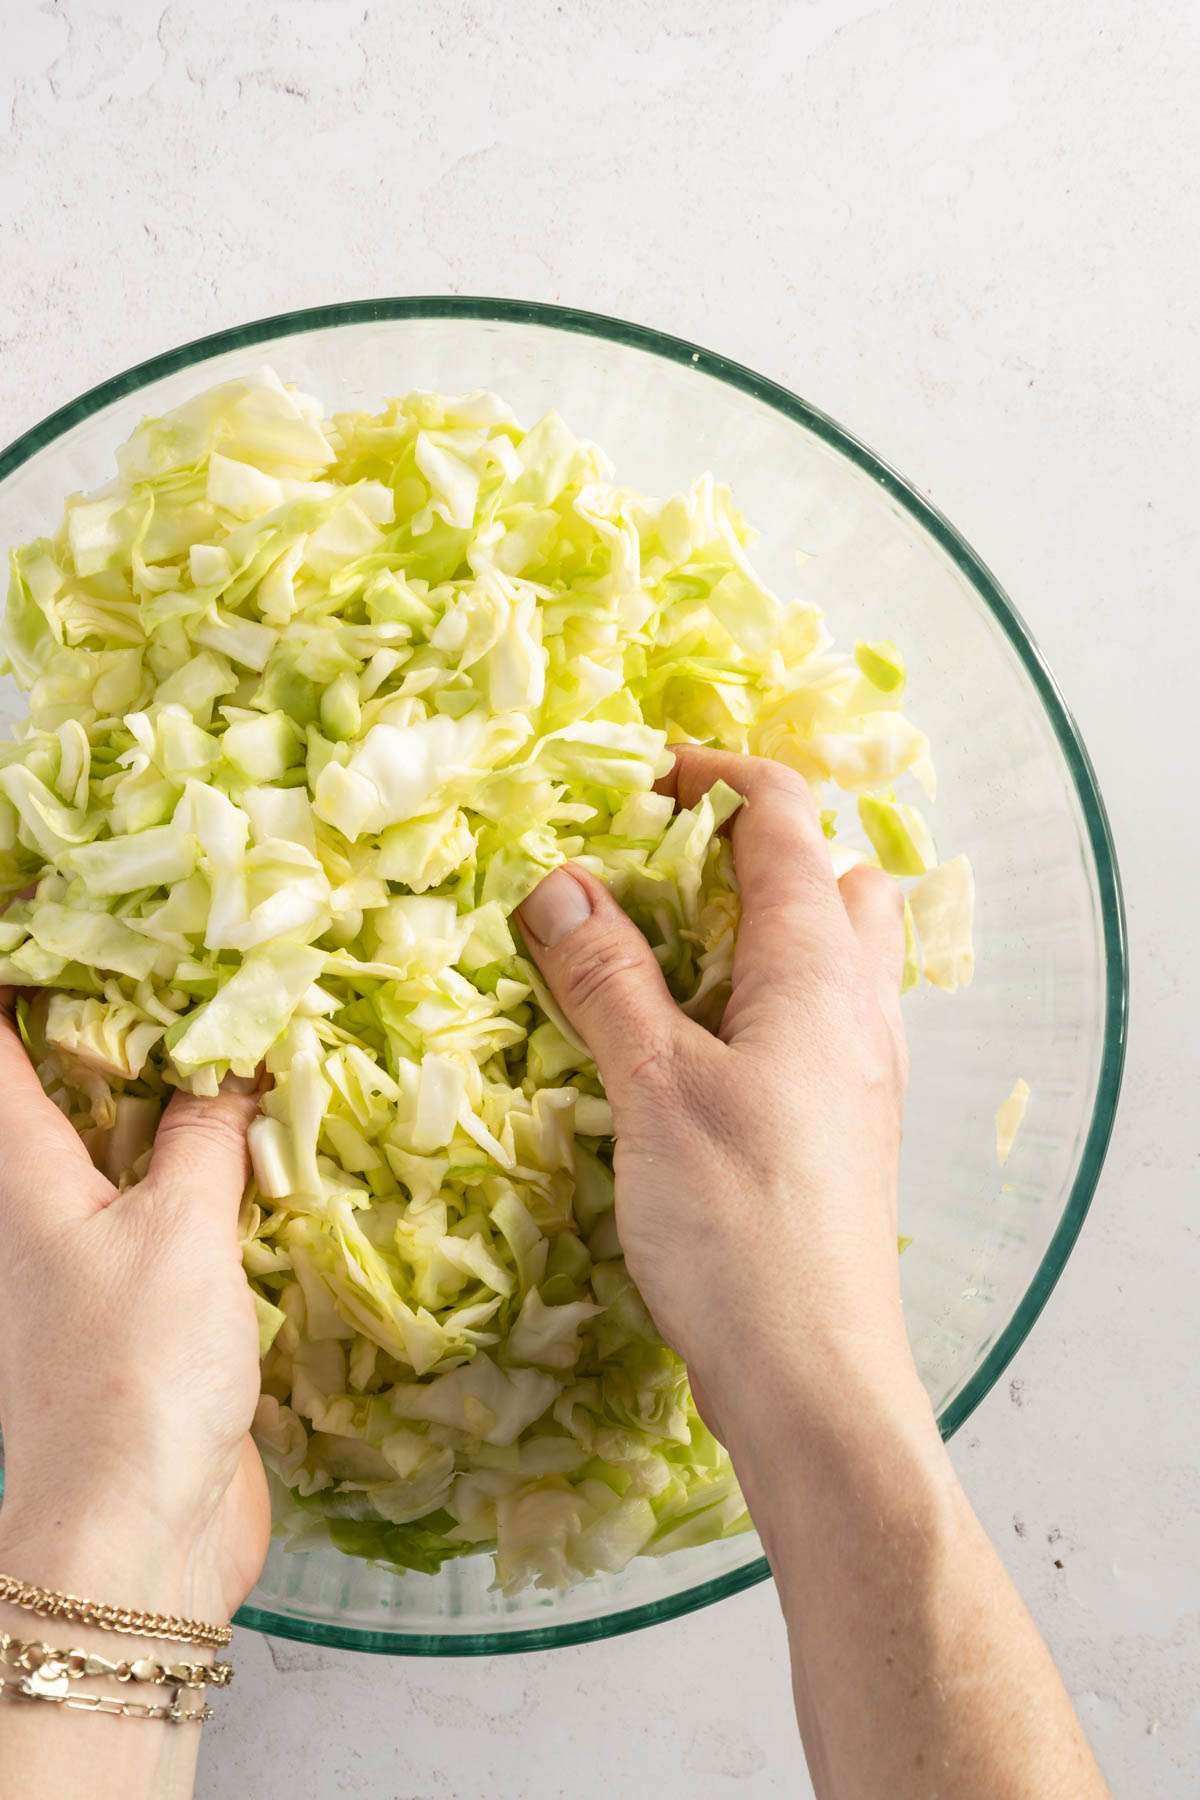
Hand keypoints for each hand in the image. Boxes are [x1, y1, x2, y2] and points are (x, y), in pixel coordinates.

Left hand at [0, 1003, 267, 1623]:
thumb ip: (207, 1137)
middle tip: (172, 954)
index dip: (14, 976)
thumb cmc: (135, 1374)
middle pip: (52, 1089)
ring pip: (117, 1149)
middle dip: (100, 1020)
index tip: (45, 911)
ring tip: (233, 1030)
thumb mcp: (181, 1233)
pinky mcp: (140, 1310)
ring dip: (163, 1094)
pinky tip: (267, 1146)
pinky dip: (205, 1167)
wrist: (133, 1536)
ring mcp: (87, 1263)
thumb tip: (235, 1058)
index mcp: (22, 1177)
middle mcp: (40, 1211)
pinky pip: (167, 1210)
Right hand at [517, 744, 914, 1441]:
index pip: (786, 818)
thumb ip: (609, 979)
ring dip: (763, 923)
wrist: (815, 1374)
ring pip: (836, 949)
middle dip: (756, 843)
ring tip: (671, 951)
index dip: (717, 775)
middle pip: (834, 873)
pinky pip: (822, 1018)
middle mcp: (858, 1004)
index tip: (641, 782)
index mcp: (818, 968)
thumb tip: (559, 884)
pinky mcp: (848, 1123)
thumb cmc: (739, 1225)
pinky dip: (767, 994)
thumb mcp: (654, 1088)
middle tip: (662, 868)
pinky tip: (701, 1044)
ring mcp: (863, 1067)